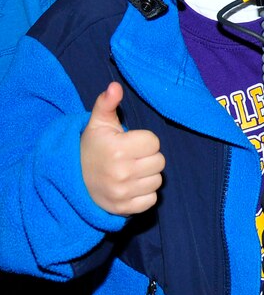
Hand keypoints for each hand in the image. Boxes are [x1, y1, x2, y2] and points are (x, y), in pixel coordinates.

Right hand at [80, 82, 164, 215]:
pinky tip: (131, 186)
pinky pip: (151, 199)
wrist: (73, 181)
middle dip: (148, 158)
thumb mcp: (98, 124)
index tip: (130, 143)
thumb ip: (107, 103)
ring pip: (157, 180)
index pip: (154, 142)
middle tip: (131, 158)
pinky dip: (144, 194)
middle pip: (159, 161)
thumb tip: (115, 86)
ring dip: (147, 176)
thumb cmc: (92, 148)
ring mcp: (123, 192)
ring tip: (130, 172)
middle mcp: (121, 172)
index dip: (144, 141)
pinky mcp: (124, 208)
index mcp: (118, 149)